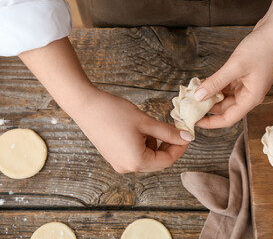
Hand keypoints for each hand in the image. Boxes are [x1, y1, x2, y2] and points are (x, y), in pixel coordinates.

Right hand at [19, 38, 190, 172]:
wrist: (85, 105)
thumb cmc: (114, 112)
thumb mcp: (145, 122)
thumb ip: (168, 132)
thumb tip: (187, 138)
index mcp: (136, 161)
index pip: (167, 160)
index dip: (180, 147)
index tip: (186, 134)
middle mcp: (127, 167)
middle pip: (158, 161)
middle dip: (168, 145)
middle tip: (173, 129)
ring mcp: (119, 163)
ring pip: (147, 157)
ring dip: (155, 144)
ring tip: (148, 125)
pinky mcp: (114, 157)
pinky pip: (136, 154)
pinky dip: (143, 144)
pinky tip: (138, 129)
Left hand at [194, 24, 272, 127]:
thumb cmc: (263, 48)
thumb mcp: (236, 66)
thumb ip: (216, 82)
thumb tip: (198, 97)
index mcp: (251, 98)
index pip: (228, 118)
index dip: (210, 123)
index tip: (194, 121)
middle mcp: (249, 95)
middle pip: (225, 108)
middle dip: (207, 107)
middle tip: (189, 103)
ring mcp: (247, 86)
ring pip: (225, 97)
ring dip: (210, 95)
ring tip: (194, 91)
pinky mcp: (244, 77)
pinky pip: (227, 86)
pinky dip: (216, 85)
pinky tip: (205, 81)